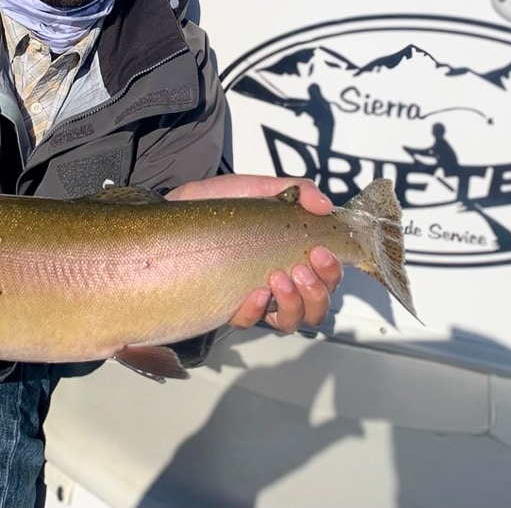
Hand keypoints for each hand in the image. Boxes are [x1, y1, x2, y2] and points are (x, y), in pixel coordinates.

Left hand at [166, 175, 342, 332]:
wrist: (177, 209)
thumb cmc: (219, 204)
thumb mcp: (260, 188)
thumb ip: (297, 190)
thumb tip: (323, 205)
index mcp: (292, 256)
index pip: (327, 277)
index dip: (332, 271)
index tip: (321, 250)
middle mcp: (280, 282)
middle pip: (317, 307)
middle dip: (317, 290)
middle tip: (300, 267)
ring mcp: (256, 296)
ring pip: (291, 321)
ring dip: (293, 303)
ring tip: (277, 277)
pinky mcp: (229, 305)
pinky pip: (250, 321)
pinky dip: (257, 310)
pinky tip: (255, 292)